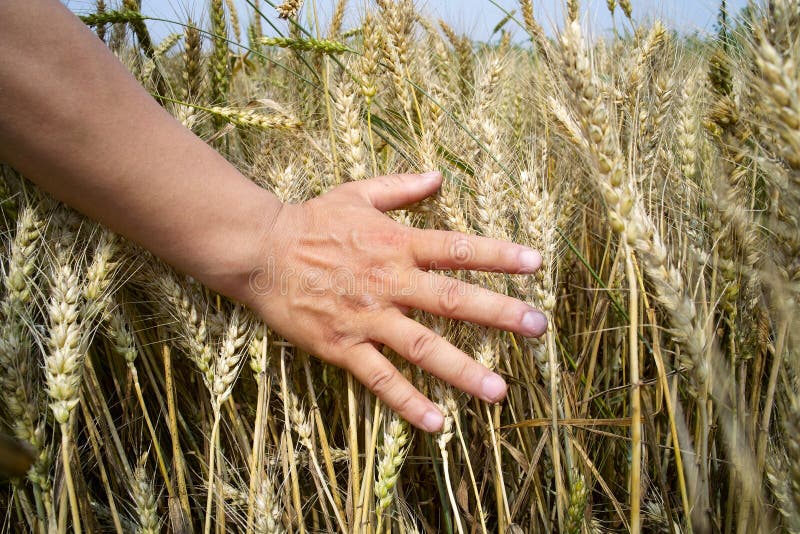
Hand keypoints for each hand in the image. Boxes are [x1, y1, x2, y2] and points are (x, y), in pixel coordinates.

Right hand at [240, 172, 547, 431]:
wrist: (259, 251)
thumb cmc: (310, 221)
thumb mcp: (356, 193)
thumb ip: (401, 188)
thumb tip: (439, 176)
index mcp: (395, 242)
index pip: (457, 248)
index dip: (498, 255)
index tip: (536, 263)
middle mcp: (389, 281)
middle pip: (452, 299)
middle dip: (498, 313)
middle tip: (538, 327)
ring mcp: (367, 317)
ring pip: (422, 347)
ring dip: (463, 370)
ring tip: (499, 391)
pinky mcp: (342, 346)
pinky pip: (380, 378)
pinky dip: (408, 402)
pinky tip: (436, 423)